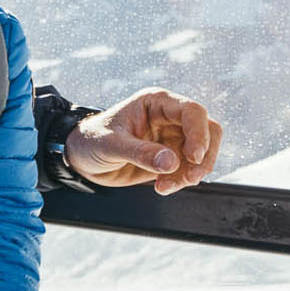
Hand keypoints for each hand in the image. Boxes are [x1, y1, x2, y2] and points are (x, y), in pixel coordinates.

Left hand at [66, 88, 223, 194]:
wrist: (81, 159)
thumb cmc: (91, 141)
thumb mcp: (111, 145)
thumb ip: (140, 153)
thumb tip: (171, 162)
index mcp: (156, 103)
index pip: (192, 112)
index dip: (199, 134)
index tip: (193, 157)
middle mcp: (169, 117)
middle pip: (208, 131)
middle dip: (204, 156)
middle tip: (190, 177)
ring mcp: (172, 138)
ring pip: (202, 153)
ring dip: (191, 173)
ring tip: (165, 187)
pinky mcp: (171, 157)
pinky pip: (189, 169)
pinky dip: (182, 180)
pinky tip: (161, 187)